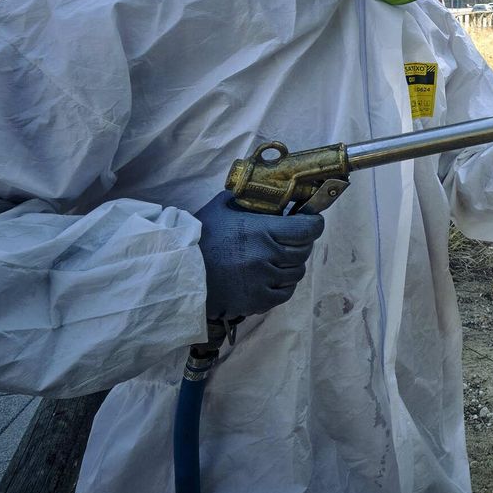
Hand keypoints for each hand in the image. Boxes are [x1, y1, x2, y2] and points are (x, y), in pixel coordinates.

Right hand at [193, 190, 325, 319]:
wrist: (177, 271)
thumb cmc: (200, 235)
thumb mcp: (224, 206)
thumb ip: (250, 198)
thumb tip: (274, 191)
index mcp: (261, 230)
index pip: (308, 229)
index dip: (314, 224)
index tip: (313, 221)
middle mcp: (266, 255)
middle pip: (304, 250)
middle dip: (301, 243)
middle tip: (292, 239)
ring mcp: (262, 280)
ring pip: (296, 272)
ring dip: (291, 264)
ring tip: (277, 258)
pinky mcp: (256, 301)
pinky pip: (284, 293)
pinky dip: (283, 285)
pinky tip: (271, 277)